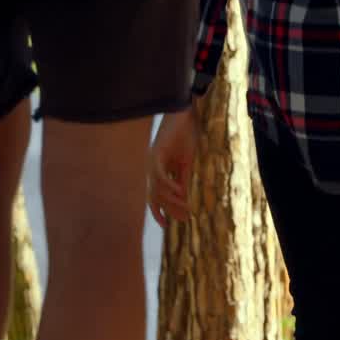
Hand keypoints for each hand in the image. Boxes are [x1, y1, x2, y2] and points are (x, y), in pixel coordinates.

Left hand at [147, 108, 196, 227]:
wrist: (186, 115)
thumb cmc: (186, 136)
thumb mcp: (186, 164)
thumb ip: (183, 181)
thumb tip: (184, 200)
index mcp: (159, 171)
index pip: (156, 196)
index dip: (160, 211)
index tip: (168, 225)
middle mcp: (152, 168)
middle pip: (156, 196)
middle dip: (170, 209)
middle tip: (185, 218)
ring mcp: (153, 161)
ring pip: (157, 188)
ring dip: (172, 199)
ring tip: (187, 206)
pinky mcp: (157, 153)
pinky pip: (160, 174)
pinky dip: (169, 185)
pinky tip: (179, 192)